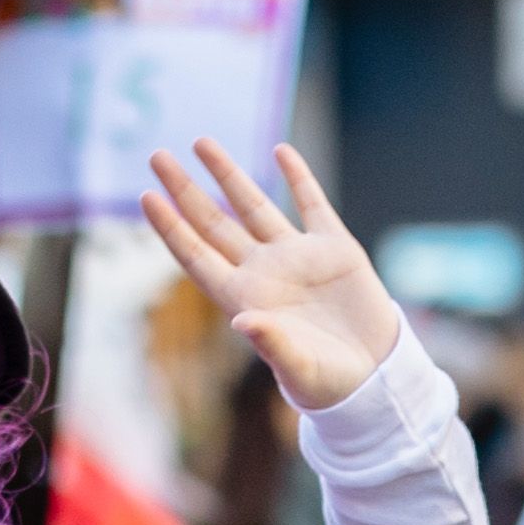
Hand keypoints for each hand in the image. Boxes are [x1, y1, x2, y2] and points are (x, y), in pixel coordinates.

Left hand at [135, 141, 402, 414]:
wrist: (377, 375)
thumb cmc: (329, 381)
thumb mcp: (298, 367)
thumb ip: (272, 344)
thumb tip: (244, 322)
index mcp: (244, 299)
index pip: (196, 255)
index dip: (170, 227)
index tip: (146, 196)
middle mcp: (264, 272)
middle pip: (214, 223)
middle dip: (186, 190)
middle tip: (158, 156)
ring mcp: (297, 256)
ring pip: (254, 205)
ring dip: (228, 174)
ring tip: (201, 142)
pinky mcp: (335, 248)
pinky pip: (312, 204)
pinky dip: (298, 177)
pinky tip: (281, 151)